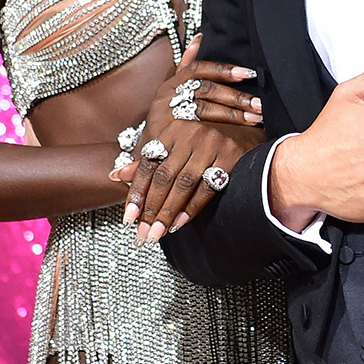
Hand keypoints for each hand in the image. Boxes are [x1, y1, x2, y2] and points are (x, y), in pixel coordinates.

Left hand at [111, 36, 263, 243]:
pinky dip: (192, 208)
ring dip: (168, 213)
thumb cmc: (206, 142)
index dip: (136, 193)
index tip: (128, 219)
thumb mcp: (175, 145)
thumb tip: (115, 176)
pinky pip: (207, 188)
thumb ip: (147, 161)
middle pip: (164, 177)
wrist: (249, 133)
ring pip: (183, 184)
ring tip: (157, 234)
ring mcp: (211, 144)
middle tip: (142, 234)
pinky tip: (180, 223)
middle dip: (150, 209)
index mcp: (173, 129)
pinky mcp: (230, 157)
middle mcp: (190, 134)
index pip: (148, 165)